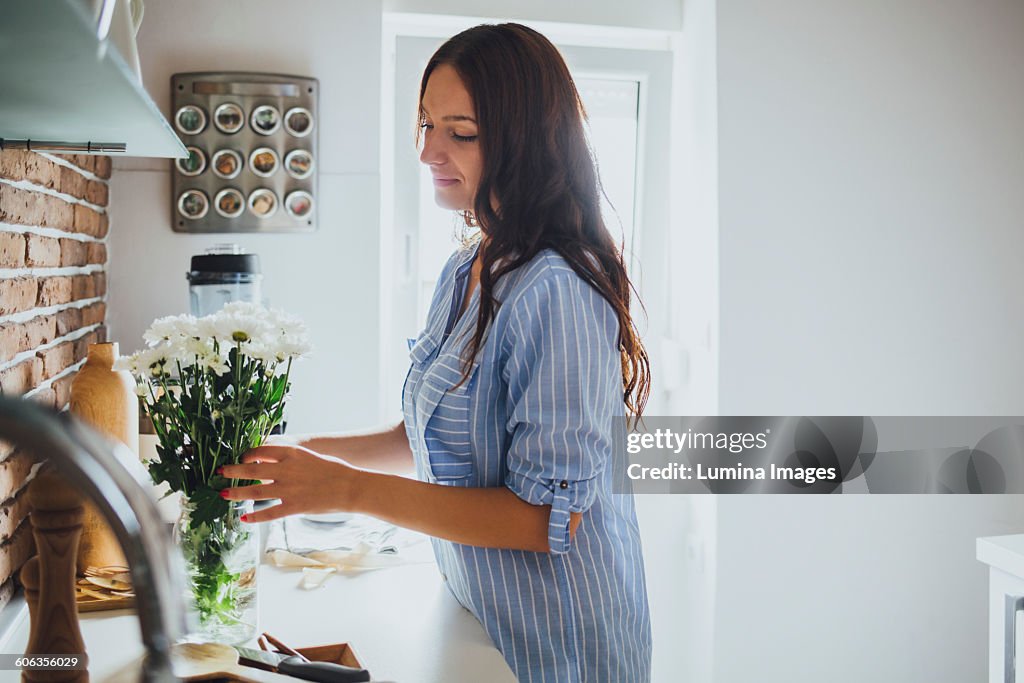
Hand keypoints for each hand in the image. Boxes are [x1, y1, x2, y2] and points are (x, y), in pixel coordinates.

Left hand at [219, 445, 362, 522]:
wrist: (350, 487)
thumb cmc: (333, 470)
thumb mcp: (309, 456)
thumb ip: (288, 459)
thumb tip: (267, 462)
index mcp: (292, 453)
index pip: (260, 451)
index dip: (246, 454)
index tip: (240, 458)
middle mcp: (286, 470)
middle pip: (251, 469)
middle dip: (232, 471)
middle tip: (220, 472)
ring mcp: (289, 489)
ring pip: (255, 491)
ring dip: (236, 492)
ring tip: (223, 494)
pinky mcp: (294, 506)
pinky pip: (269, 512)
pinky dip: (255, 516)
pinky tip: (244, 518)